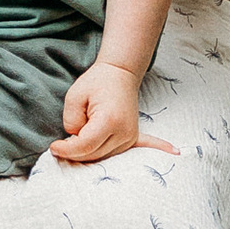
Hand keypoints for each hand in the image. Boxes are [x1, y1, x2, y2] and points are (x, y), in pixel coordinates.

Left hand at [51, 64, 168, 165]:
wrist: (119, 71)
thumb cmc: (96, 82)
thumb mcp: (74, 96)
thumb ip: (72, 121)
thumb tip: (75, 139)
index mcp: (108, 120)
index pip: (85, 145)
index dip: (66, 149)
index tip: (53, 147)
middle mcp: (124, 132)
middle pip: (94, 155)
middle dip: (74, 153)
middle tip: (59, 146)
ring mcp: (131, 135)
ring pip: (105, 157)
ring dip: (89, 152)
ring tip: (75, 144)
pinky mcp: (134, 136)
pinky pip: (146, 147)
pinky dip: (159, 149)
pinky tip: (176, 153)